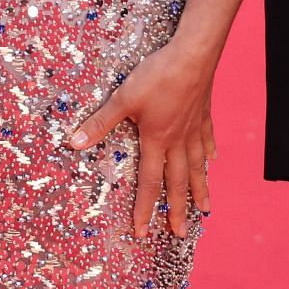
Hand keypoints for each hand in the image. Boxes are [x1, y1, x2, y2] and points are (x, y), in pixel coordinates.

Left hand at [70, 40, 217, 238]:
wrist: (193, 55)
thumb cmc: (157, 76)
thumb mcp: (123, 98)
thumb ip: (101, 122)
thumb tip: (74, 143)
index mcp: (157, 140)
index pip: (149, 182)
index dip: (144, 208)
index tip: (143, 232)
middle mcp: (178, 140)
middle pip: (178, 182)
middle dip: (177, 209)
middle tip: (180, 233)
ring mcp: (193, 128)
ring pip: (198, 165)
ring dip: (199, 188)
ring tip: (205, 209)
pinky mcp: (203, 113)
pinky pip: (207, 138)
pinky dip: (209, 152)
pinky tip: (214, 160)